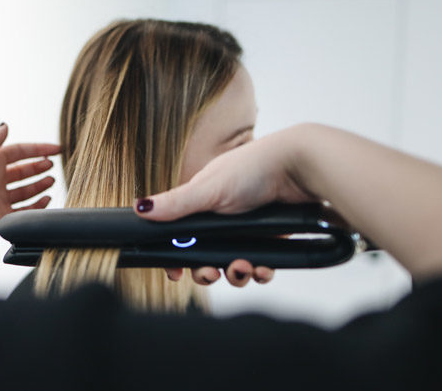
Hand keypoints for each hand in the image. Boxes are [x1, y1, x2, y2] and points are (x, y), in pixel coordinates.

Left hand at [0, 124, 59, 243]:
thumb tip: (5, 125)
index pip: (18, 152)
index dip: (37, 149)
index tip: (57, 150)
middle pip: (23, 170)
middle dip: (39, 167)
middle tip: (52, 165)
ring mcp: (0, 198)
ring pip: (26, 190)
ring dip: (40, 184)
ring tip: (51, 181)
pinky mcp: (4, 216)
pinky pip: (26, 209)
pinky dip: (38, 204)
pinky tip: (46, 198)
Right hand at [135, 127, 317, 286]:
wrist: (301, 168)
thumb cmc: (253, 168)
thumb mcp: (208, 189)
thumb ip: (175, 204)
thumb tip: (139, 208)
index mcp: (201, 204)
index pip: (180, 237)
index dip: (176, 257)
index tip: (175, 273)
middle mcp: (221, 219)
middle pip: (204, 257)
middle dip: (206, 271)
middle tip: (211, 274)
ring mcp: (246, 231)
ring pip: (232, 265)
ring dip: (235, 274)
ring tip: (243, 268)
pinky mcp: (270, 240)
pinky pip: (259, 266)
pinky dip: (260, 272)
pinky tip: (263, 269)